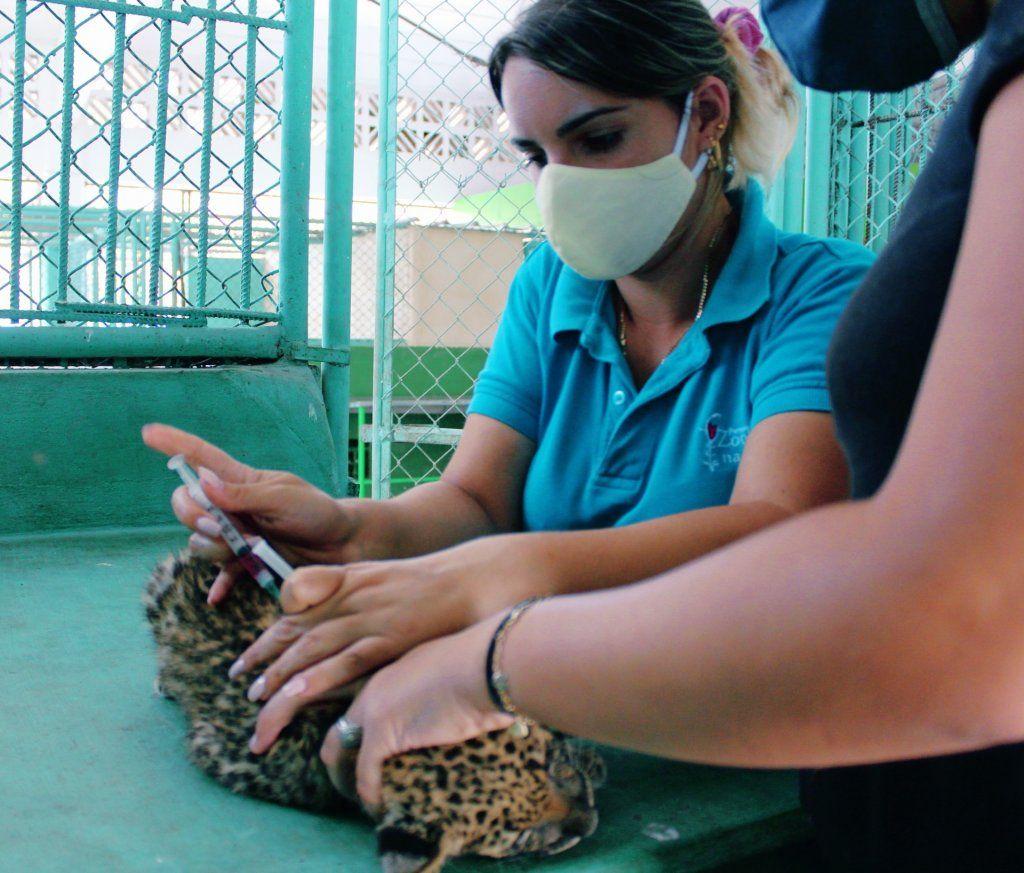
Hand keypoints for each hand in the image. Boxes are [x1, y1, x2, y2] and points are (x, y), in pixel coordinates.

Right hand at [142, 423, 361, 602]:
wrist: (343, 546)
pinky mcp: (247, 563)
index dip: (174, 444)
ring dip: (219, 548)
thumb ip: (245, 494)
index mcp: (241, 482)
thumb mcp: (284, 498)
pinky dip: (219, 584)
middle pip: (188, 508)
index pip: (202, 457)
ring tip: (255, 548)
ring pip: (199, 543)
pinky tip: (217, 598)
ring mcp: (237, 536)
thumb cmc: (318, 513)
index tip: (148, 432)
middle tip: (227, 527)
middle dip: (196, 518)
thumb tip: (204, 482)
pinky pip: (220, 574)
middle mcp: (232, 507)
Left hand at [241, 537, 547, 751]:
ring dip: (279, 679)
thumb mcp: (389, 577)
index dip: (271, 635)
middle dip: (263, 660)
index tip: (249, 659)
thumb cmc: (444, 581)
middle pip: (296, 630)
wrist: (480, 576)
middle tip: (241, 685)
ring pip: (310, 649)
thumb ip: (355, 591)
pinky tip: (293, 698)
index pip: (297, 606)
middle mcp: (352, 598)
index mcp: (352, 580)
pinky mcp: (388, 639)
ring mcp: (369, 618)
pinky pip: (345, 661)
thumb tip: (328, 616)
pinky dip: (315, 679)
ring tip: (257, 707)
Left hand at [321, 617, 512, 809]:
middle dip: (341, 756)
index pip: (362, 706)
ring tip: (363, 798)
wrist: (484, 666)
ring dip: (347, 777)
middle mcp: (374, 689)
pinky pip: (365, 773)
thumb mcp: (451, 669)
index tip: (370, 753)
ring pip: (338, 749)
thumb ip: (443, 689)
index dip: (361, 733)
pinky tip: (378, 806)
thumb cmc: (482, 664)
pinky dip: (369, 793)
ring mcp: (373, 710)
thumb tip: (465, 707)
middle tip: (355, 781)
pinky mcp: (382, 734)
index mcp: (392, 673)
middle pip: (340, 727)